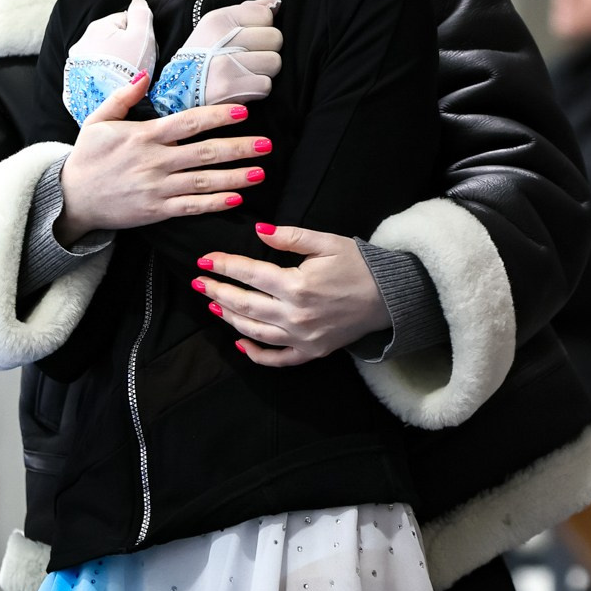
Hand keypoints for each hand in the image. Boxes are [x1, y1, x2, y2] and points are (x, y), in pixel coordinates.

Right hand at [57, 73, 271, 242]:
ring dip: (234, 177)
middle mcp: (154, 161)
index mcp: (144, 136)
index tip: (243, 113)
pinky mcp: (156, 211)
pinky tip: (236, 198)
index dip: (217, 117)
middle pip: (204, 152)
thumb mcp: (98, 120)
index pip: (188, 123)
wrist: (71, 197)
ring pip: (203, 181)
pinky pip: (191, 207)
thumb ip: (124, 97)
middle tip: (266, 145)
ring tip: (260, 172)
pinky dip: (214, 203)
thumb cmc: (87, 157)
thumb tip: (146, 76)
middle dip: (238, 148)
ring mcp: (156, 188)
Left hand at [63, 0, 157, 122]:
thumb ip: (141, 12)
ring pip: (103, 56)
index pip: (125, 21)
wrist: (110, 103)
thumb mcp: (143, 35)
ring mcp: (76, 62)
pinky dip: (103, 76)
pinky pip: (94, 72)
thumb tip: (138, 1)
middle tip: (136, 66)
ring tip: (124, 78)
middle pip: (112, 39)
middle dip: (125, 49)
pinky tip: (112, 84)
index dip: (139, 35)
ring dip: (113, 63)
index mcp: (98, 26)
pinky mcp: (75, 80)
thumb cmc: (129, 68)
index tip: (144, 51)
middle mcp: (82, 41)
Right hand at [150, 0, 282, 113]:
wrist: (179, 88)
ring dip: (264, 71)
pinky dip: (257, 89)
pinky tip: (243, 86)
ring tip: (245, 72)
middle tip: (248, 58)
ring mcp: (226, 64)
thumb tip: (276, 4)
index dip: (262, 29)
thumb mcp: (216, 25)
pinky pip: (265, 85)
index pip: (266, 15)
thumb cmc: (203, 55)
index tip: (247, 39)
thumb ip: (248, 10)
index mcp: (220, 18)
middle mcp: (222, 38)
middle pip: (275, 38)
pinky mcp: (230, 88)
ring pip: (274, 62)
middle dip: (267, 50)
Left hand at [191, 223, 389, 366]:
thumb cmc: (360, 265)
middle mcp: (295, 316)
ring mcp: (302, 338)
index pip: (249, 274)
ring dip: (229, 319)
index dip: (224, 266)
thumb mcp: (327, 243)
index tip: (204, 260)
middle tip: (199, 282)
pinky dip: (256, 354)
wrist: (391, 297)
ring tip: (213, 305)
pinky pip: (278, 359)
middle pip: (244, 305)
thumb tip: (259, 231)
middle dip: (218, 292)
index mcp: (297, 285)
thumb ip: (291, 237)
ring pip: (254, 332)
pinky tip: (240, 342)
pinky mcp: (312, 352)